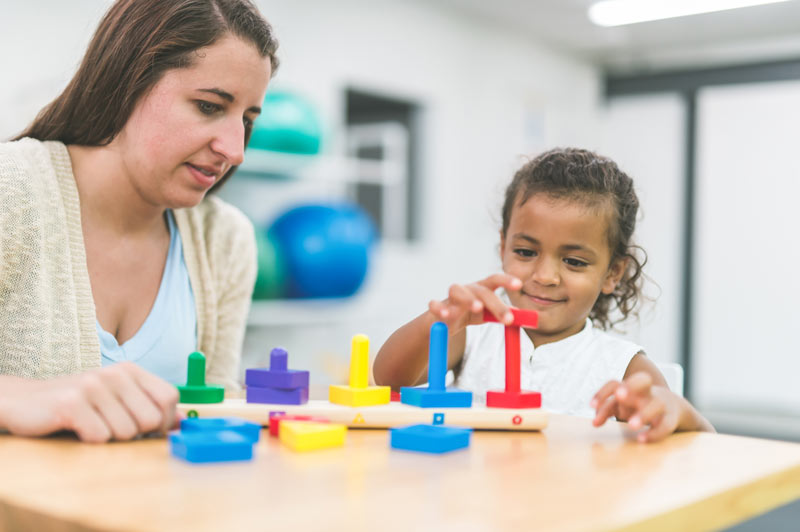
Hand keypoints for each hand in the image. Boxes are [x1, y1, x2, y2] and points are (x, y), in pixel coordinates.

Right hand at [0, 362, 178, 442]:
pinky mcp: (72, 403)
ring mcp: (93, 386)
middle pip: (152, 419)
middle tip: (111, 427)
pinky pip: (100, 437)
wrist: (24, 401)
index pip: (170, 397)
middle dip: (136, 434)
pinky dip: (90, 441)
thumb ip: (150, 407)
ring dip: (110, 438)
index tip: (150, 430)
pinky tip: (76, 428)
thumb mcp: (117, 400)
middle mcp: (115, 374)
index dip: (166, 421)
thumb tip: (184, 422)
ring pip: (126, 433)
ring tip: (91, 425)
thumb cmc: (77, 404)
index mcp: (130, 370)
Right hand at [428, 273, 521, 332]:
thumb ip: (503, 313)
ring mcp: (449, 298)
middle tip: (508, 320)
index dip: (507, 280)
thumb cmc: (468, 313)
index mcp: (481, 289)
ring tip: (477, 308)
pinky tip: (445, 316)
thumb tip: (527, 316)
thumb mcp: (487, 313)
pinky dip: (439, 308)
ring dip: (468, 299)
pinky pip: (434, 305)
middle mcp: (467, 289)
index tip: (519, 285)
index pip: (495, 279)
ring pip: (456, 290)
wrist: (441, 322)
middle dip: (495, 304)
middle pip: (481, 290)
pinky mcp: (435, 309)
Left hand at [591, 372, 682, 442]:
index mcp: (631, 388)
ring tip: (631, 425)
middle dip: (630, 385)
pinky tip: (641, 439)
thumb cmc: (640, 404)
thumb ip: (608, 409)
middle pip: (642, 380)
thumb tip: (595, 422)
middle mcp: (646, 392)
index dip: (602, 393)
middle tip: (619, 395)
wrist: (675, 408)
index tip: (591, 406)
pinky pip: (665, 425)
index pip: (615, 384)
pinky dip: (654, 433)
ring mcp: (661, 404)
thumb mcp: (623, 405)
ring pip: (655, 404)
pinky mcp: (670, 419)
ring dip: (643, 414)